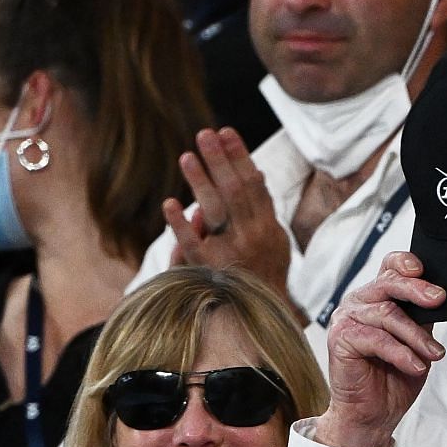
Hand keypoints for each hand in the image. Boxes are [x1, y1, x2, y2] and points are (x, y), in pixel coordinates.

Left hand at [163, 128, 292, 299]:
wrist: (261, 314)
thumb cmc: (266, 273)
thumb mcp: (276, 240)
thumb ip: (264, 209)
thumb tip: (254, 172)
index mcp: (268, 227)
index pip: (253, 183)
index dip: (239, 156)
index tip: (225, 132)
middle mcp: (251, 237)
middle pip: (234, 191)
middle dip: (220, 160)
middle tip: (204, 134)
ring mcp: (229, 253)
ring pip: (215, 211)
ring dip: (201, 182)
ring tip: (187, 156)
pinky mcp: (208, 269)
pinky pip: (192, 245)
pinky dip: (180, 224)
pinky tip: (169, 204)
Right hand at [309, 252, 444, 446]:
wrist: (372, 415)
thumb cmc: (393, 378)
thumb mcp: (416, 342)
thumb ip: (422, 319)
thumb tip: (440, 299)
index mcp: (376, 298)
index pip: (388, 268)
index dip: (404, 262)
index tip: (423, 270)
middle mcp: (358, 303)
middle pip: (389, 284)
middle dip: (417, 290)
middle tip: (439, 300)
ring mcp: (346, 319)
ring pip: (387, 313)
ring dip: (416, 335)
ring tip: (434, 354)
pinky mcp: (340, 339)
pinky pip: (376, 339)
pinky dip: (400, 353)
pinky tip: (415, 366)